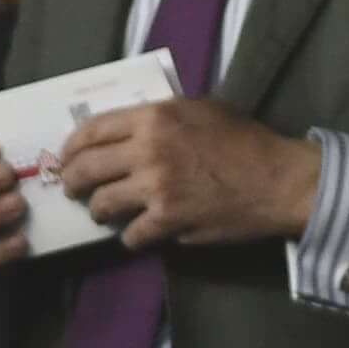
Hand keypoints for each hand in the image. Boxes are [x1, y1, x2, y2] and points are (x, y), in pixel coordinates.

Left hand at [50, 101, 317, 254]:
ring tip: (107, 213)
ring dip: (100, 211)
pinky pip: (130, 234)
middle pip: (84, 169)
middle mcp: (148, 150)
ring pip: (101, 204)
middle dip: (73, 182)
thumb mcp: (203, 110)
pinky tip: (141, 233)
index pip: (91, 130)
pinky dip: (132, 236)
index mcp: (154, 118)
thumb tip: (127, 130)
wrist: (281, 180)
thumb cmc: (247, 141)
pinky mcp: (168, 219)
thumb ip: (162, 117)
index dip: (71, 147)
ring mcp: (156, 187)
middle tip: (75, 190)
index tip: (67, 159)